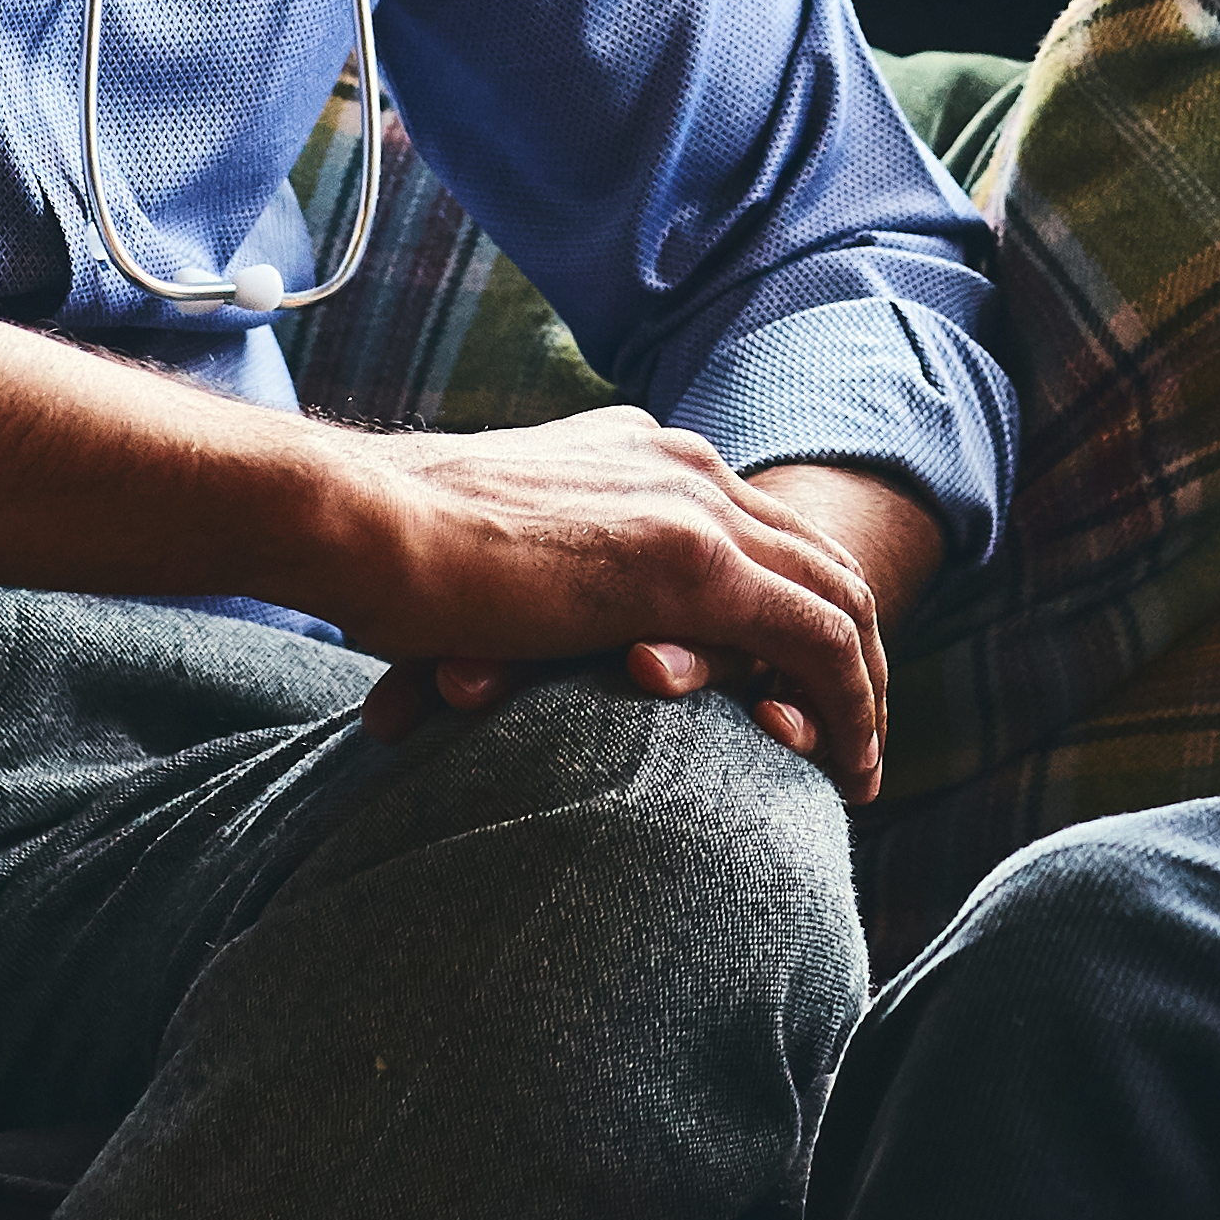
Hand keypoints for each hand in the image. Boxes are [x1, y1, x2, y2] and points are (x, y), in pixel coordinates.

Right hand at [316, 412, 910, 797]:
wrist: (355, 520)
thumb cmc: (389, 552)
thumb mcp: (496, 551)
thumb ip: (543, 574)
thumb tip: (526, 633)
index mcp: (639, 453)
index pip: (754, 528)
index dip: (792, 602)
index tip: (795, 680)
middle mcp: (683, 466)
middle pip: (816, 557)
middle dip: (854, 648)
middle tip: (859, 732)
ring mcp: (692, 509)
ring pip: (838, 597)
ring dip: (864, 685)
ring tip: (862, 767)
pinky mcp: (689, 565)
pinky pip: (815, 638)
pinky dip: (847, 701)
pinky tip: (845, 763)